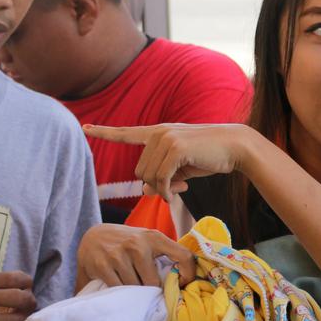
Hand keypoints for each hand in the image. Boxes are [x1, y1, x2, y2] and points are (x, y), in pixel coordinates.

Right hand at [77, 223, 195, 289]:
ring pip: (135, 288)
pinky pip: (119, 289)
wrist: (92, 236)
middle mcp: (137, 244)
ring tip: (131, 289)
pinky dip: (120, 294)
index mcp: (154, 237)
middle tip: (147, 293)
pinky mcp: (103, 265)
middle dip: (151, 292)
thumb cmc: (126, 242)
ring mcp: (119, 255)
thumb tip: (187, 278)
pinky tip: (119, 290)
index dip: (188, 274)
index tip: (182, 285)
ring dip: (134, 294)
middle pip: (154, 282)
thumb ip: (164, 253)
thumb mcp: (147, 240)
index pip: (183, 255)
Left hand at [82, 123, 257, 203]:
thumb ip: (162, 176)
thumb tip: (144, 190)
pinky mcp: (175, 148)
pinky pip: (161, 179)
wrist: (235, 146)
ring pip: (148, 177)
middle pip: (139, 171)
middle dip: (155, 185)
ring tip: (182, 187)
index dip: (104, 132)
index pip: (126, 133)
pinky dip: (169, 191)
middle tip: (176, 188)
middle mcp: (158, 132)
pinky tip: (181, 192)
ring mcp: (166, 138)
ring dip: (163, 189)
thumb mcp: (182, 168)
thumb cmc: (209, 156)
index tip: (85, 128)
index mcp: (157, 133)